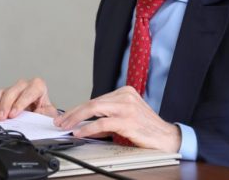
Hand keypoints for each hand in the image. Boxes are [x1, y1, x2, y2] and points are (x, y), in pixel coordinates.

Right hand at [0, 78, 58, 120]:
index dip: (20, 103)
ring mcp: (14, 88)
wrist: (39, 115)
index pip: (29, 92)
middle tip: (3, 118)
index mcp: (38, 86)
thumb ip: (46, 114)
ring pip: (3, 92)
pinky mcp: (5, 93)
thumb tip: (40, 115)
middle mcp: (26, 84)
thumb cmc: (44, 112)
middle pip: (13, 91)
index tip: (13, 114)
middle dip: (7, 105)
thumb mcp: (49, 114)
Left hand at [53, 86, 181, 152]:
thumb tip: (85, 126)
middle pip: (92, 102)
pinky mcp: (127, 120)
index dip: (78, 108)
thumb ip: (106, 120)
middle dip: (73, 113)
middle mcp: (125, 96)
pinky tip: (80, 132)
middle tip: (60, 121)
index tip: (66, 115)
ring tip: (66, 126)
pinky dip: (88, 128)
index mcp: (125, 92)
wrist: (168, 137)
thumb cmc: (147, 129)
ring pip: (94, 109)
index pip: (96, 99)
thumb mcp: (125, 119)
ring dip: (76, 119)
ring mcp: (126, 107)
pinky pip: (101, 123)